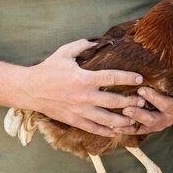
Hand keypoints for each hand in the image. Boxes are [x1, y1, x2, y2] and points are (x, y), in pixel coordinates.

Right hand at [23, 39, 146, 136]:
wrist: (30, 90)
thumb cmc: (48, 69)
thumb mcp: (64, 52)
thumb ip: (83, 45)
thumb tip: (99, 41)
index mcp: (83, 78)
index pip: (112, 78)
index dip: (128, 78)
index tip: (139, 78)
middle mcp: (84, 96)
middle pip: (114, 101)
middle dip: (131, 102)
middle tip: (143, 100)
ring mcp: (79, 111)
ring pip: (107, 120)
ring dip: (123, 120)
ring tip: (135, 119)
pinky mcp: (74, 121)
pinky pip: (94, 128)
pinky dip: (107, 131)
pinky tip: (117, 130)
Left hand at [117, 77, 172, 134]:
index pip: (166, 105)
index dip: (154, 99)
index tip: (141, 90)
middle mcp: (168, 119)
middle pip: (153, 119)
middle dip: (139, 114)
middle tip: (126, 108)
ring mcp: (157, 124)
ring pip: (143, 126)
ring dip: (131, 123)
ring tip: (119, 118)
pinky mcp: (148, 127)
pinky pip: (137, 130)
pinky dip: (126, 130)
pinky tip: (114, 128)